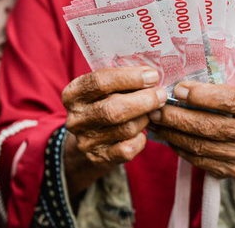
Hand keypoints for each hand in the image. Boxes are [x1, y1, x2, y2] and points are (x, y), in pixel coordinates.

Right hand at [62, 67, 166, 196]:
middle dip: (144, 100)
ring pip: (126, 129)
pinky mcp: (98, 158)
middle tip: (161, 94)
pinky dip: (141, 139)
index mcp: (73, 94)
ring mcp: (85, 141)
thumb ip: (121, 80)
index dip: (130, 78)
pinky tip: (142, 132)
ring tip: (151, 112)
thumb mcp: (103, 89)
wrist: (88, 141)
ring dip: (145, 119)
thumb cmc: (103, 104)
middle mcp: (76, 118)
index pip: (100, 82)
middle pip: (114, 108)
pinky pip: (128, 149)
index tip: (153, 76)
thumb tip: (152, 76)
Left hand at [150, 82, 234, 189]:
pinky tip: (168, 136)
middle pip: (209, 126)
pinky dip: (179, 147)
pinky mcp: (232, 171)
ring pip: (200, 146)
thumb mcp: (234, 93)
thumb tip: (175, 87)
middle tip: (155, 109)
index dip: (201, 95)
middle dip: (177, 117)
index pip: (229, 100)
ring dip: (172, 134)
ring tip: (155, 122)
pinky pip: (198, 160)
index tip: (177, 90)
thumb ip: (211, 89)